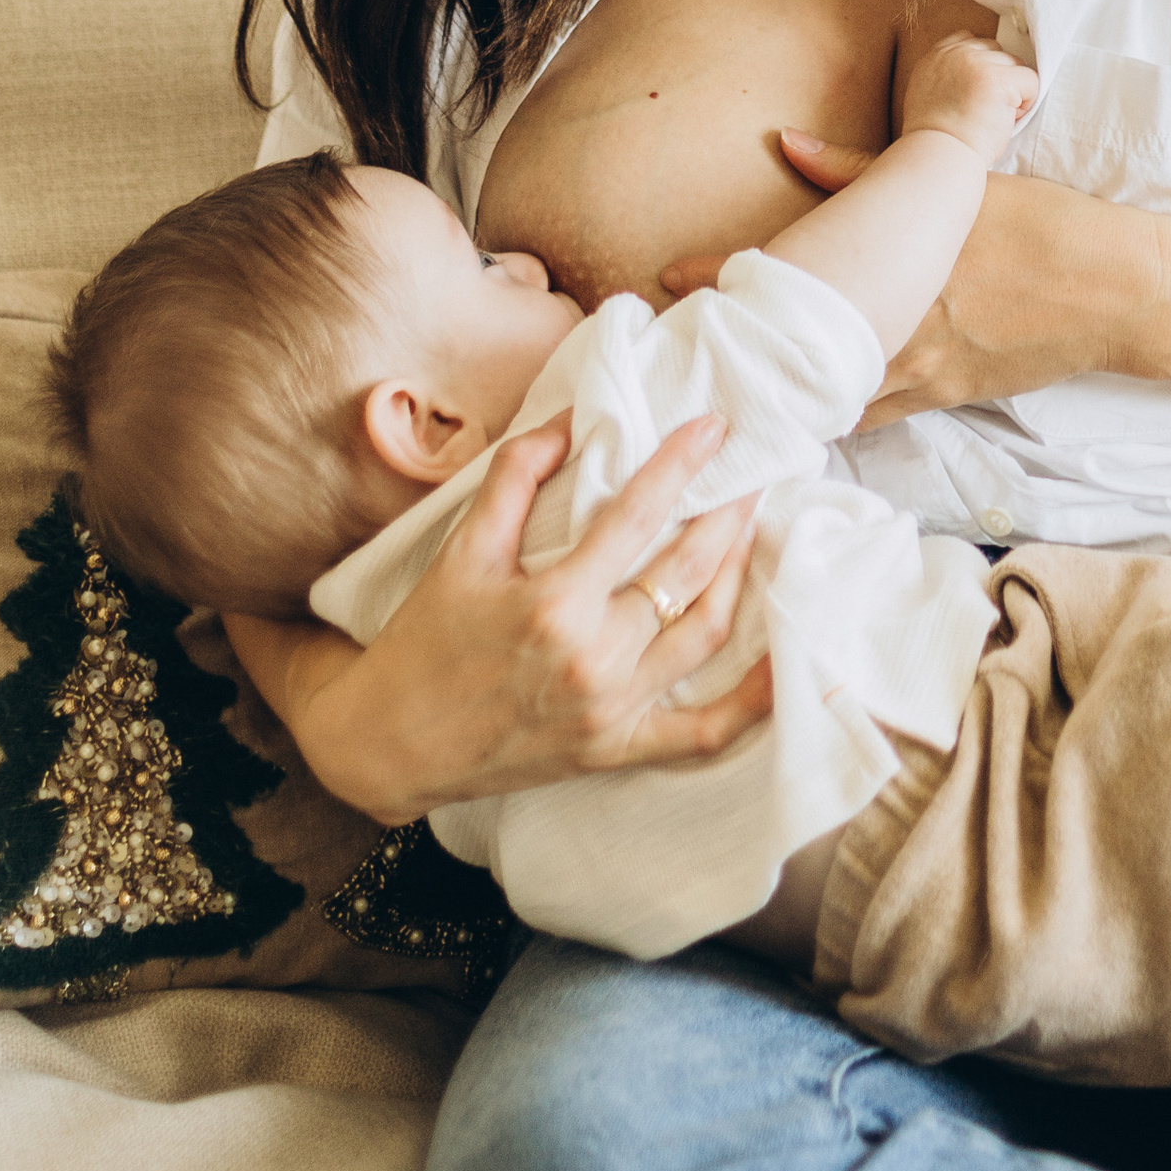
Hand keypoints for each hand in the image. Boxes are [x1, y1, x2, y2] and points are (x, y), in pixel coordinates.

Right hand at [261, 412, 771, 820]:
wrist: (388, 744)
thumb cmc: (425, 640)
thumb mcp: (461, 550)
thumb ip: (515, 477)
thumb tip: (568, 419)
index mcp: (553, 601)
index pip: (638, 514)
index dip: (682, 462)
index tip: (715, 426)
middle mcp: (593, 657)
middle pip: (687, 571)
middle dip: (729, 512)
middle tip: (751, 471)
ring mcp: (611, 710)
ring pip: (705, 634)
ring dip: (739, 576)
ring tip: (753, 530)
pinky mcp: (616, 750)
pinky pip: (701, 734)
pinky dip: (749, 704)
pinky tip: (782, 667)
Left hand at [661, 140, 1162, 425]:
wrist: (1112, 290)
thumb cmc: (1038, 225)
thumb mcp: (956, 187)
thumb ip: (861, 168)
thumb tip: (786, 143)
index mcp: (890, 262)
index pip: (786, 268)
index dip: (720, 275)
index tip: (666, 277)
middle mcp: (891, 323)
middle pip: (788, 340)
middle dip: (730, 342)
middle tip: (674, 343)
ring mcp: (914, 369)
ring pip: (818, 387)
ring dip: (770, 384)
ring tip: (714, 385)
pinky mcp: (940, 396)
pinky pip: (865, 413)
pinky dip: (823, 412)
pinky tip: (788, 418)